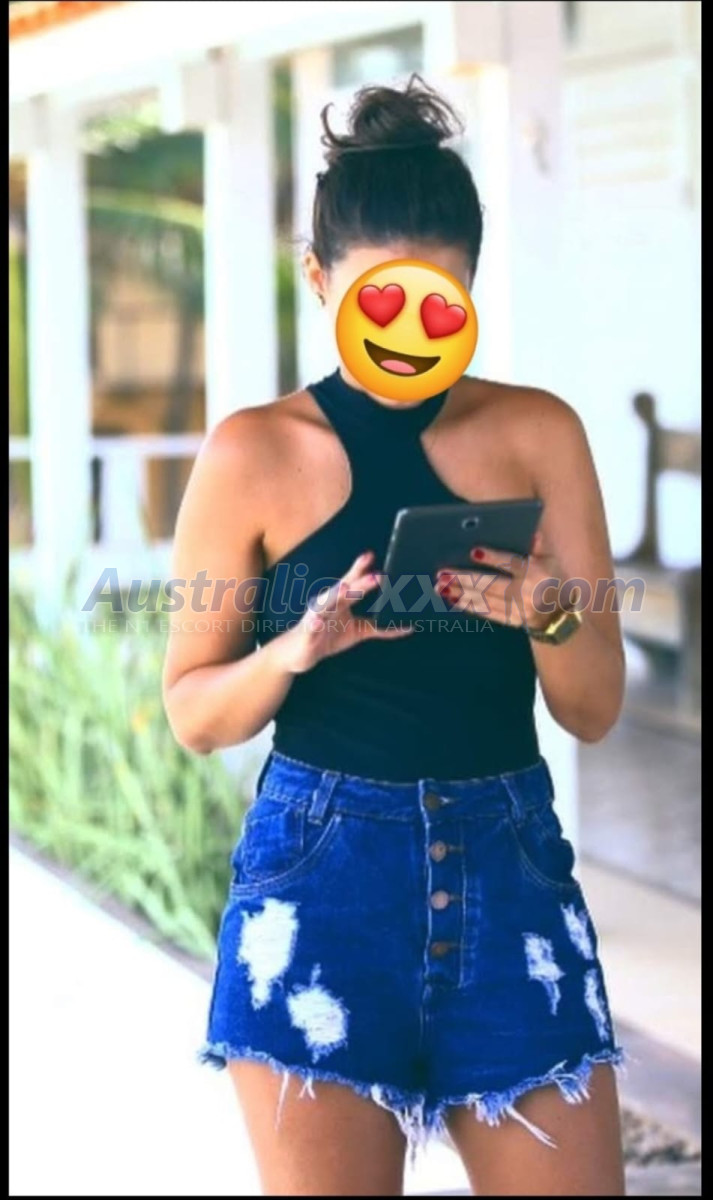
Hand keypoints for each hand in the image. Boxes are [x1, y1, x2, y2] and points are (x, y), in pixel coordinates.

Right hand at [276, 551, 413, 673]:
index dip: (361, 569)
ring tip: (345, 588)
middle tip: (376, 575)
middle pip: (343, 590)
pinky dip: (314, 625)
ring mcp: (316, 618)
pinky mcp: (307, 634)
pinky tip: (317, 622)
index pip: (352, 582)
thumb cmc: (327, 637)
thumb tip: (407, 627)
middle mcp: (327, 605)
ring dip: (335, 595)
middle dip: (359, 583)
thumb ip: (380, 627)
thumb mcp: (358, 631)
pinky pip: (311, 629)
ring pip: (325, 604)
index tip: (372, 556)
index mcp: (339, 601)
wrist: (298, 654)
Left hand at [435, 530, 567, 630]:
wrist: (560, 613)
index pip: (513, 563)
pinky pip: (487, 613)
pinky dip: (468, 606)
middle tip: (443, 572)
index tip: (473, 551)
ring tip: (440, 586)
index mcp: (537, 572)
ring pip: (486, 600)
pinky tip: (452, 599)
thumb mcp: (551, 559)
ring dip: (461, 593)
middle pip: (492, 584)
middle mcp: (527, 592)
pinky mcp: (511, 621)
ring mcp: (519, 610)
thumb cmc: (552, 577)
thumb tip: (529, 531)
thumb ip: (538, 545)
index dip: (494, 558)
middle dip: (465, 579)